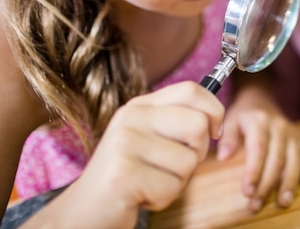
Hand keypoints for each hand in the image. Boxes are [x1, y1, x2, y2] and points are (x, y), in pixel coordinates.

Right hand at [28, 82, 224, 228]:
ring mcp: (125, 144)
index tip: (214, 132)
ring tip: (149, 182)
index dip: (214, 111)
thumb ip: (177, 122)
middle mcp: (131, 118)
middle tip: (171, 167)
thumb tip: (216, 118)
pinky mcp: (123, 174)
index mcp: (140, 106)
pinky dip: (163, 198)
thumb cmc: (128, 176)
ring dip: (177, 182)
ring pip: (188, 161)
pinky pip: (172, 187)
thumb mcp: (149, 139)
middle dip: (197, 153)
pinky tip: (140, 196)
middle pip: (198, 125)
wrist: (83, 210)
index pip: (192, 90)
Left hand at [216, 86, 299, 212]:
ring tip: (284, 201)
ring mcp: (292, 131)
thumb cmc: (243, 115)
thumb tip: (223, 157)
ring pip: (294, 159)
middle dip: (267, 184)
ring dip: (289, 182)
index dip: (253, 172)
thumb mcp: (230, 120)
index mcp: (259, 122)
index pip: (258, 150)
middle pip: (276, 159)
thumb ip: (227, 138)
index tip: (247, 192)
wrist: (260, 98)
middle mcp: (279, 126)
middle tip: (257, 204)